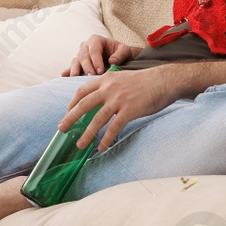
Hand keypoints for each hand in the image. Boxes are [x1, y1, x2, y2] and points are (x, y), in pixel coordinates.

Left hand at [60, 66, 185, 151]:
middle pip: (84, 105)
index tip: (68, 112)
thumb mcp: (122, 78)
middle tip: (61, 129)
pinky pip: (114, 127)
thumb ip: (109, 87)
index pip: (82, 91)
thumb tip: (99, 100)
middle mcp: (109, 88)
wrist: (164, 80)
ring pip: (97, 119)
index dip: (73, 103)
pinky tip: (101, 147)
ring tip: (80, 144)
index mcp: (105, 79)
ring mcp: (119, 99)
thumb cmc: (145, 82)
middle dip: (70, 118)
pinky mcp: (130, 110)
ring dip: (87, 133)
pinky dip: (106, 138)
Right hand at [61, 34, 138, 76]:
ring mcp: (80, 54)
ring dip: (76, 69)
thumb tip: (112, 62)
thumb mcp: (125, 51)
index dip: (96, 60)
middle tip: (91, 76)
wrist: (118, 56)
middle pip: (83, 56)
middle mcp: (86, 46)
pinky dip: (68, 71)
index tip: (100, 71)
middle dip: (87, 66)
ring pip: (76, 61)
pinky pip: (72, 67)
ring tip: (75, 77)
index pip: (94, 50)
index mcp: (96, 40)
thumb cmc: (121, 53)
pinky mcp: (77, 63)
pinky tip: (64, 76)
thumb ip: (120, 55)